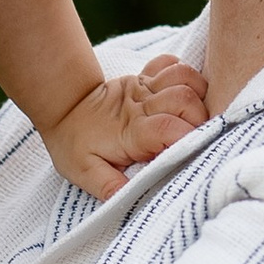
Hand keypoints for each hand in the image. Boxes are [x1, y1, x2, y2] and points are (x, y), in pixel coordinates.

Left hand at [38, 54, 210, 201]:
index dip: (190, 138)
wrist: (62, 108)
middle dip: (201, 117)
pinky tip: (183, 92)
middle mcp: (141, 104)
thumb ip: (109, 186)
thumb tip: (129, 200)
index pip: (172, 128)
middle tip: (197, 135)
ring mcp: (143, 87)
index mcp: (133, 130)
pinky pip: (171, 63)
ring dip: (197, 93)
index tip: (193, 151)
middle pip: (186, 99)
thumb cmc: (74, 144)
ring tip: (194, 114)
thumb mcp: (85, 172)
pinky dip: (184, 74)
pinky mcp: (144, 76)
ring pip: (184, 76)